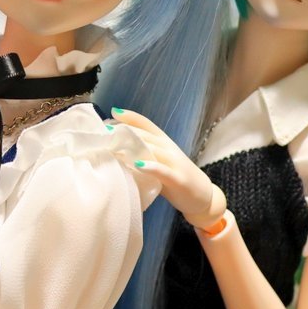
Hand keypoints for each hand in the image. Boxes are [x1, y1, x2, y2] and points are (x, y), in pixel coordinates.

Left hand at [111, 108, 225, 229]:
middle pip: (146, 135)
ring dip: (133, 146)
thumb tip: (116, 151)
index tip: (113, 112)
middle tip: (104, 132)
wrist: (203, 197)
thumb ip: (143, 155)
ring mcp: (175, 163)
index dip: (131, 116)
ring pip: (153, 149)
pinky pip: (163, 170)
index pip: (147, 124)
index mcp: (164, 142)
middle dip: (125, 131)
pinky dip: (151, 166)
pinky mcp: (178, 179)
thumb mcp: (159, 162)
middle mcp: (169, 148)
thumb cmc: (175, 179)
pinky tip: (139, 165)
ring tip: (114, 144)